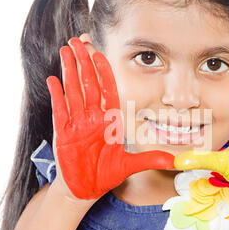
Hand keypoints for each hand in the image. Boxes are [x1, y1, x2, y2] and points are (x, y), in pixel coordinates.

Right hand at [46, 38, 174, 199]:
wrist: (85, 189)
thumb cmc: (106, 175)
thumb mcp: (130, 165)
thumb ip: (151, 159)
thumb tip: (175, 160)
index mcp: (108, 120)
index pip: (107, 90)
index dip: (104, 72)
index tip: (101, 54)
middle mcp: (92, 118)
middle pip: (88, 84)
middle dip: (84, 62)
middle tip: (79, 40)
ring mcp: (76, 123)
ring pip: (73, 91)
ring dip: (69, 71)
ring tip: (66, 50)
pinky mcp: (62, 132)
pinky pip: (60, 109)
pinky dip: (57, 95)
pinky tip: (53, 79)